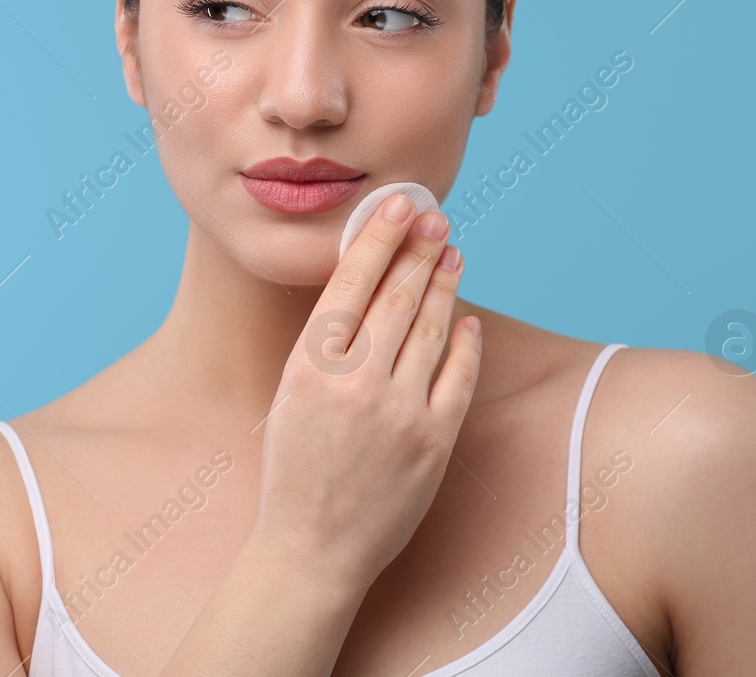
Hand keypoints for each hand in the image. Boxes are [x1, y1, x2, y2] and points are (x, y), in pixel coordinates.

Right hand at [251, 194, 482, 593]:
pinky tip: (465, 319)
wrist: (312, 548)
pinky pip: (455, 378)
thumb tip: (362, 288)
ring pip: (430, 330)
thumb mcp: (290, 394)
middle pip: (397, 298)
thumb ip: (324, 345)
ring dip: (443, 285)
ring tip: (451, 253)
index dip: (378, 239)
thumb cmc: (294, 469)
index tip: (397, 206)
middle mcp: (354, 383)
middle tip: (435, 217)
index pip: (351, 284)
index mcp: (309, 367)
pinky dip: (463, 343)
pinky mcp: (432, 442)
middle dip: (418, 249)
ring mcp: (398, 413)